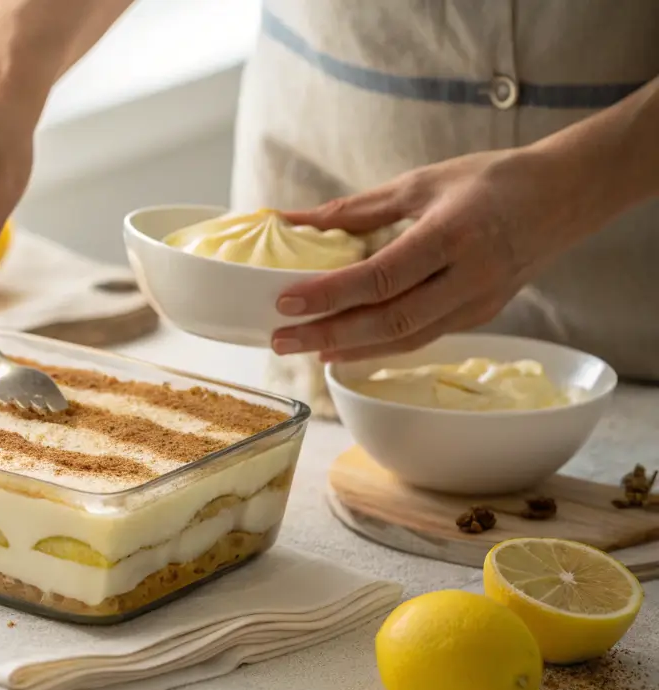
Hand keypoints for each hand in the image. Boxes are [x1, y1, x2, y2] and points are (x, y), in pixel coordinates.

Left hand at [270, 149, 591, 361]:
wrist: (567, 196)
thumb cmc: (491, 181)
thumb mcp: (421, 183)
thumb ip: (356, 209)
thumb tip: (293, 219)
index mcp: (452, 235)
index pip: (380, 277)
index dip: (330, 294)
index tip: (285, 301)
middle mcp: (468, 277)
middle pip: (389, 321)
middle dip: (329, 334)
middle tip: (281, 339)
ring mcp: (478, 303)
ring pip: (405, 339)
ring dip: (350, 348)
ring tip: (304, 348)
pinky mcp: (480, 316)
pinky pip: (422, 337)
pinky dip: (379, 345)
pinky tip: (345, 345)